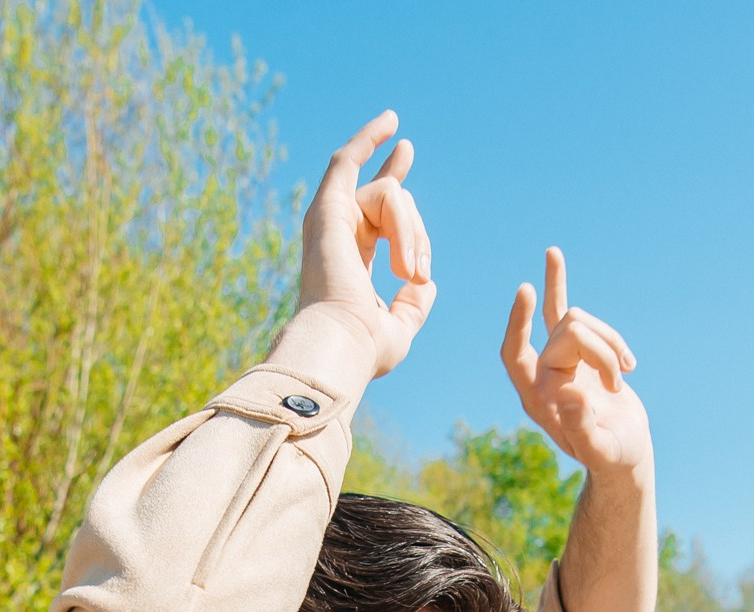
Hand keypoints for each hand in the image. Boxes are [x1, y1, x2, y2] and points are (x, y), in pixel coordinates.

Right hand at [296, 111, 433, 377]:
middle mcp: (337, 236)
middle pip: (391, 200)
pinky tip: (391, 120)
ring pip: (389, 195)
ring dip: (409, 233)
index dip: (393, 178)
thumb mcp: (400, 328)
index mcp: (350, 261)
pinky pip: (348, 160)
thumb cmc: (364, 349)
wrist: (339, 344)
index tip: (405, 150)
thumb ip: (413, 305)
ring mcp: (330, 220)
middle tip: (416, 272)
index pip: (376, 211)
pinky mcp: (326, 208)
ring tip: (407, 270)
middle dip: (416, 229)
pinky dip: (369, 139)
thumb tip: (427, 284)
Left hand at [501, 248, 651, 477]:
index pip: (514, 353)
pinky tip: (551, 255)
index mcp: (537, 398)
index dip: (518, 325)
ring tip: (623, 376)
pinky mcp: (577, 348)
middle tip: (618, 385)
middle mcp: (542, 373)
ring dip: (611, 344)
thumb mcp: (601, 449)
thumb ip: (584, 428)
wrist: (623, 450)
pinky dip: (557, 282)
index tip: (526, 291)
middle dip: (602, 351)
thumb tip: (571, 394)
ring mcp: (559, 357)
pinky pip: (561, 307)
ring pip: (580, 321)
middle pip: (567, 331)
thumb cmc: (612, 457)